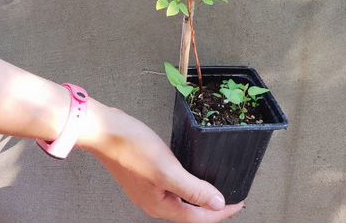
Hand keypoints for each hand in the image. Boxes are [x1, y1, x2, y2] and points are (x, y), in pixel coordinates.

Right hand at [79, 100, 243, 222]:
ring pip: (182, 200)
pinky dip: (188, 185)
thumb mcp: (167, 169)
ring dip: (201, 197)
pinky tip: (193, 174)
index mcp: (161, 206)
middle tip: (233, 198)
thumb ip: (193, 188)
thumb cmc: (133, 148)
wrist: (105, 131)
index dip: (221, 212)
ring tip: (217, 189)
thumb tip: (217, 204)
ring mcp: (149, 189)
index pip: (198, 218)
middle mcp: (155, 202)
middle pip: (191, 213)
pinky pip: (173, 187)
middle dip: (213, 208)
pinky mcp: (146, 175)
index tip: (240, 202)